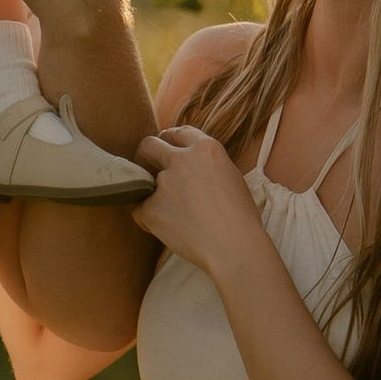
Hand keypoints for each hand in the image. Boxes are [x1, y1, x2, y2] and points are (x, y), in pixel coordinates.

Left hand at [131, 122, 271, 278]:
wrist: (234, 246)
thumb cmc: (241, 217)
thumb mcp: (231, 176)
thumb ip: (207, 165)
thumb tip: (191, 167)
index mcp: (206, 148)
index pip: (179, 133)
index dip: (170, 140)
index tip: (165, 147)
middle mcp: (181, 159)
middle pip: (150, 145)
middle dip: (146, 154)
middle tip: (146, 166)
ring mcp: (164, 182)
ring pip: (143, 181)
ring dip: (152, 193)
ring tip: (171, 213)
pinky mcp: (151, 207)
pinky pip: (140, 210)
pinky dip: (148, 218)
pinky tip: (167, 228)